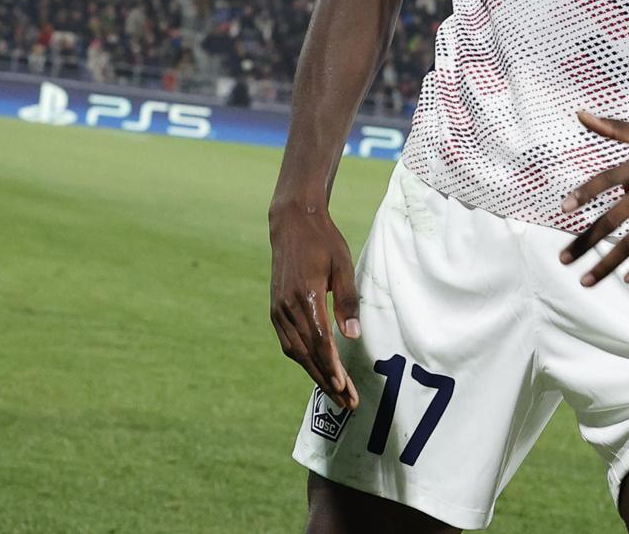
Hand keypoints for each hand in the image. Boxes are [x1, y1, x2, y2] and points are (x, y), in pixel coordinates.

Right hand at [269, 204, 361, 410]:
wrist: (292, 225)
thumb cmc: (324, 242)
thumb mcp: (342, 265)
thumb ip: (346, 300)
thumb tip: (352, 335)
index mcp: (304, 297)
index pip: (319, 341)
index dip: (332, 367)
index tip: (345, 387)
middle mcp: (286, 308)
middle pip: (307, 354)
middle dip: (327, 381)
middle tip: (348, 403)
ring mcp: (278, 311)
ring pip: (296, 352)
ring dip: (315, 375)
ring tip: (337, 394)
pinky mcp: (275, 310)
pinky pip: (289, 342)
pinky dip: (304, 359)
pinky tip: (318, 370)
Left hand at [560, 112, 628, 286]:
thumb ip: (613, 128)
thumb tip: (579, 113)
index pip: (606, 180)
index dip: (585, 193)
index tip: (564, 209)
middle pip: (612, 218)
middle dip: (585, 242)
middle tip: (564, 259)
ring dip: (607, 263)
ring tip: (586, 280)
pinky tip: (628, 278)